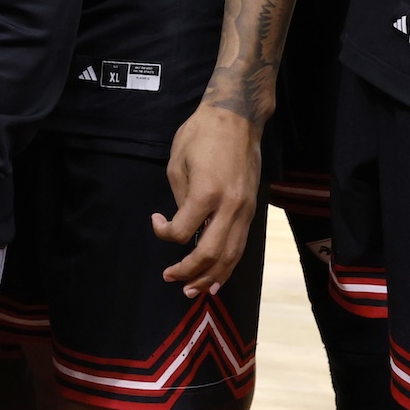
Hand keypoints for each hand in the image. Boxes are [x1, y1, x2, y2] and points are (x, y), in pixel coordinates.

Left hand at [152, 104, 260, 296]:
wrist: (237, 118)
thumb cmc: (201, 134)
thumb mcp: (178, 161)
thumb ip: (180, 197)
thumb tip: (181, 221)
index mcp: (207, 193)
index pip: (183, 231)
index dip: (164, 233)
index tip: (156, 220)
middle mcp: (230, 207)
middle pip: (211, 253)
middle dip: (190, 272)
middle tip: (171, 279)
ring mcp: (245, 210)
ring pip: (232, 255)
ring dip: (212, 277)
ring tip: (195, 290)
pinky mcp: (252, 210)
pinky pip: (241, 245)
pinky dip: (229, 264)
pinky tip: (219, 276)